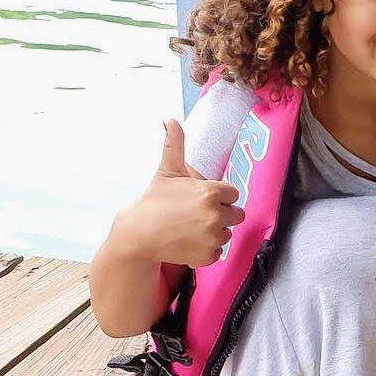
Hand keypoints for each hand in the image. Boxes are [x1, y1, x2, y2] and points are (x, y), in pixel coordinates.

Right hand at [114, 120, 246, 267]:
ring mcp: (213, 237)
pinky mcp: (209, 256)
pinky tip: (189, 241)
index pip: (232, 194)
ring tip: (190, 227)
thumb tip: (170, 119)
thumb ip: (175, 144)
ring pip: (227, 233)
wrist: (139, 234)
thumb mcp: (167, 171)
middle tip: (196, 214)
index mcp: (211, 192)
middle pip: (236, 214)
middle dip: (221, 214)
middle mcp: (216, 215)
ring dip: (214, 231)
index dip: (218, 196)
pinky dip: (206, 249)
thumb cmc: (154, 201)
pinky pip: (218, 251)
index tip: (200, 198)